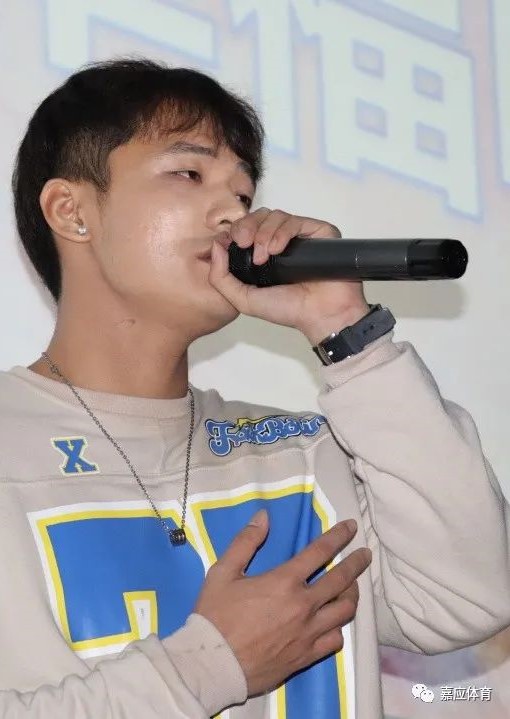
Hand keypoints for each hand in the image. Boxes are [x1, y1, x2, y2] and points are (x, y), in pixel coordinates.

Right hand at [192, 511, 370, 696]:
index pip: (320, 552)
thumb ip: (245, 541)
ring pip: (345, 611)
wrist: (213, 664)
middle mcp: (303, 605)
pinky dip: (339, 627)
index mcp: (284, 581)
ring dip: (352, 595)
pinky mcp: (306, 656)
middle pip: (341, 580)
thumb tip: (264, 516)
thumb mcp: (223, 571)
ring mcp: (308, 633)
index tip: (351, 527)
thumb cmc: (215, 615)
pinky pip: (335, 640)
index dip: (338, 536)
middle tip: (365, 554)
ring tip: (352, 587)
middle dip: (356, 563)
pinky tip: (335, 622)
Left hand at [209, 208, 370, 344]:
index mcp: (264, 253)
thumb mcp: (243, 299)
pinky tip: (277, 249)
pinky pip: (296, 221)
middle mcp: (282, 241)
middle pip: (259, 216)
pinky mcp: (319, 231)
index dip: (236, 230)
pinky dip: (282, 232)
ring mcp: (301, 236)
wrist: (321, 315)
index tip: (231, 243)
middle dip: (247, 226)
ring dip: (264, 232)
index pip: (246, 228)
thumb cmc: (289, 310)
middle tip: (244, 243)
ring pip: (276, 216)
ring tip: (264, 255)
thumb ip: (221, 277)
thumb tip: (216, 246)